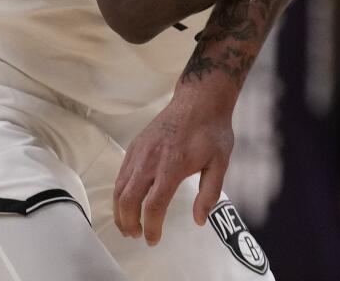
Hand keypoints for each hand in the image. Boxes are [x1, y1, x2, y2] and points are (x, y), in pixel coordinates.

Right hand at [113, 89, 233, 245]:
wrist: (199, 100)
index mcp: (172, 166)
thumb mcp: (220, 162)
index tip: (153, 239)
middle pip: (128, 200)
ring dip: (120, 211)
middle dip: (129, 223)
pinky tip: (127, 201)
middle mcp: (150, 160)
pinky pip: (121, 174)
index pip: (154, 206)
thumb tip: (199, 220)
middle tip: (136, 235)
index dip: (151, 227)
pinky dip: (119, 193)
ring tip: (127, 225)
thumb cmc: (211, 131)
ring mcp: (139, 152)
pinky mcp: (135, 146)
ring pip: (119, 188)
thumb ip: (209, 193)